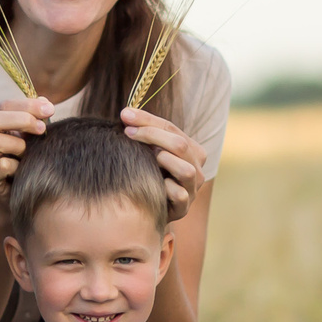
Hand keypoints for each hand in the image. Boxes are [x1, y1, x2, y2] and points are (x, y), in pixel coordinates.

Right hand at [0, 96, 52, 202]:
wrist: (19, 194)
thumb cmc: (26, 160)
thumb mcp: (31, 136)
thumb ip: (36, 119)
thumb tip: (46, 102)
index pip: (3, 105)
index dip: (27, 105)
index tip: (50, 110)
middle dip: (22, 120)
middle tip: (43, 128)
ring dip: (18, 146)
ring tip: (28, 154)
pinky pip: (2, 166)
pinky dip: (18, 166)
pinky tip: (23, 170)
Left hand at [119, 106, 208, 221]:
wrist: (147, 208)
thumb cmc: (148, 174)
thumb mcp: (149, 151)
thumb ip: (142, 131)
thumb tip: (125, 112)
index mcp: (192, 150)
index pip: (171, 128)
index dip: (148, 120)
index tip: (125, 115)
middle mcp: (197, 168)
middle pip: (179, 145)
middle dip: (152, 135)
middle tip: (128, 133)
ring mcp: (192, 189)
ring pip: (186, 170)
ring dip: (165, 161)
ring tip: (149, 159)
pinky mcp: (184, 208)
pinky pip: (180, 195)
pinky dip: (167, 188)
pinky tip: (154, 183)